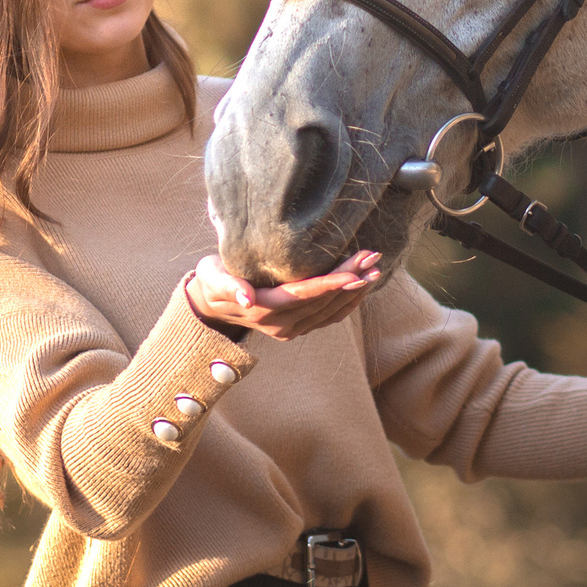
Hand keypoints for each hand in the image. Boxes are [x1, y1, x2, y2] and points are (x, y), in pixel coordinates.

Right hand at [185, 251, 381, 342]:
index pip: (305, 294)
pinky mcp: (297, 329)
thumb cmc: (212, 281)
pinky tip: (362, 286)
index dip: (331, 283)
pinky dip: (347, 303)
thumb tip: (247, 298)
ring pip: (331, 311)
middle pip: (323, 300)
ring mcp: (290, 329)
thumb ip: (229, 285)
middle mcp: (280, 324)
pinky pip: (328, 318)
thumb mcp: (213, 278)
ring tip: (374, 268)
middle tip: (373, 256)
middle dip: (351, 279)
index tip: (355, 271)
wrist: (211, 305)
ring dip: (355, 291)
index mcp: (264, 308)